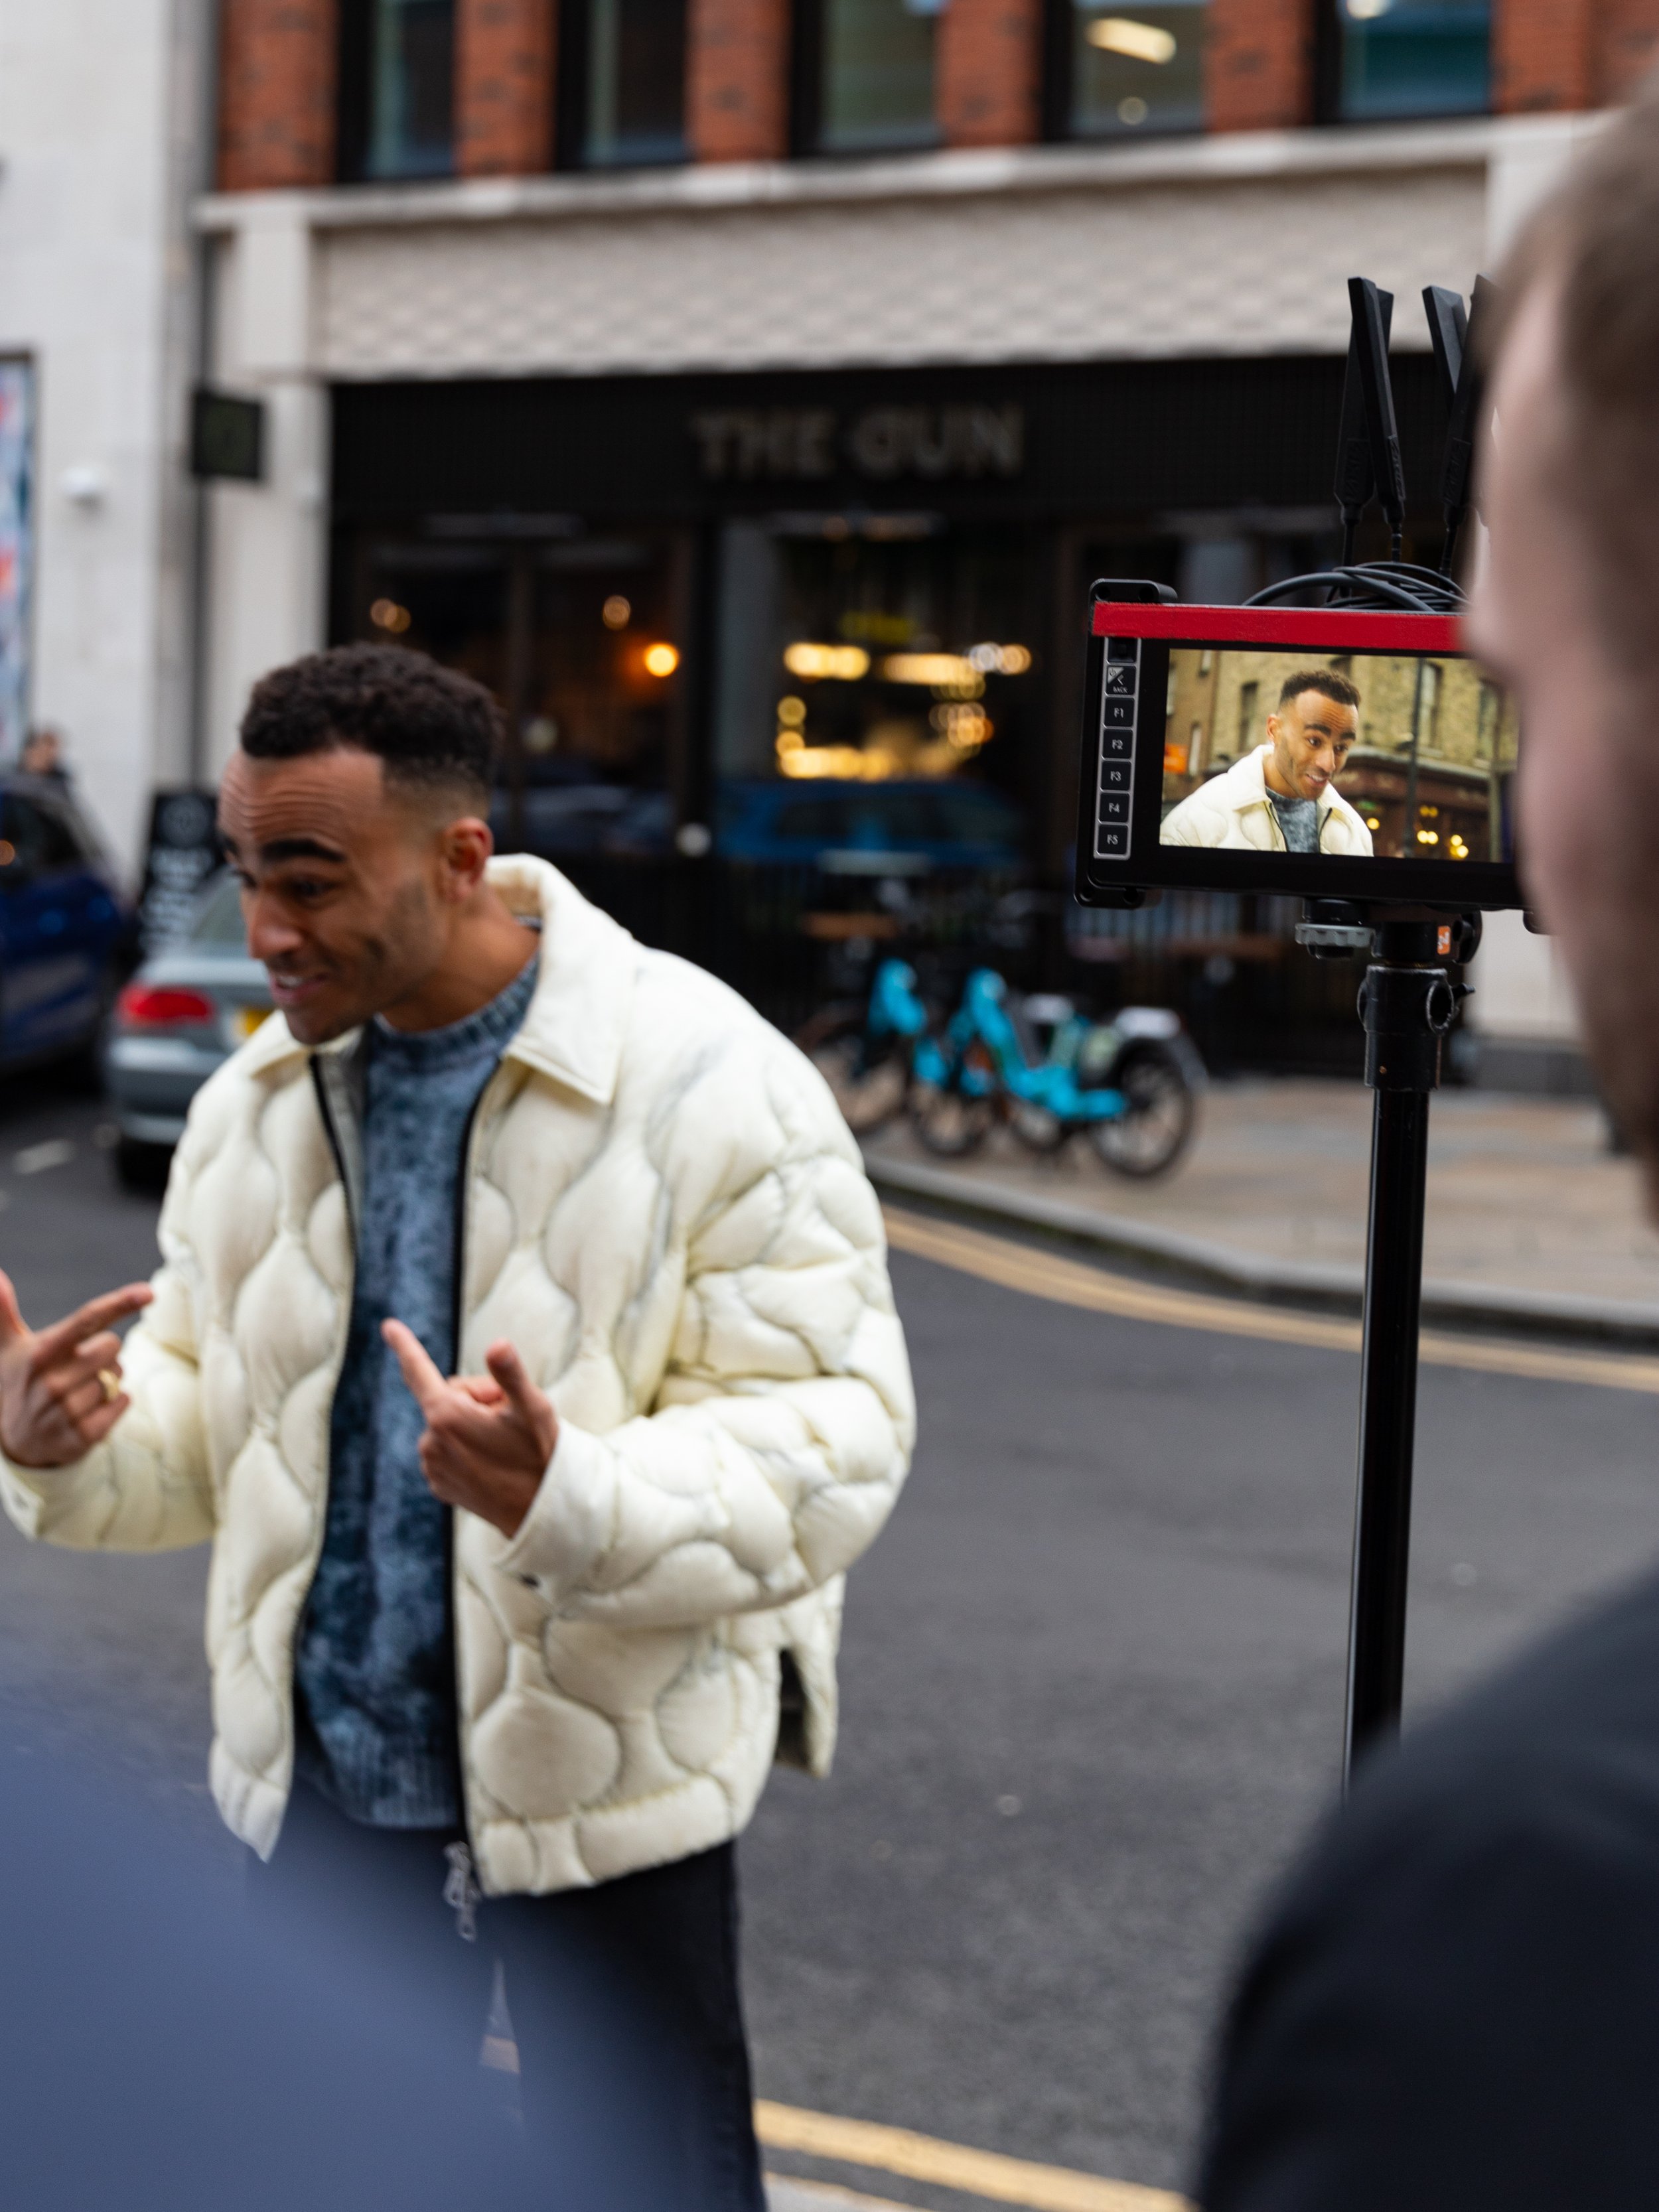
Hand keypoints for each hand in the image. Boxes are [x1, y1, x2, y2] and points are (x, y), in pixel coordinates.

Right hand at [0, 1269, 152, 1469]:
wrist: (19, 1440)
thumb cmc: (22, 1379)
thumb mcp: (9, 1346)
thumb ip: (2, 1310)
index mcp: (40, 1354)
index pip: (86, 1320)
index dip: (118, 1303)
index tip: (149, 1292)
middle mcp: (52, 1383)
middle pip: (112, 1346)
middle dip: (102, 1352)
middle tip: (77, 1367)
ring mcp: (67, 1412)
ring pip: (118, 1376)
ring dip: (108, 1379)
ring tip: (79, 1391)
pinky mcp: (83, 1436)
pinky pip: (123, 1402)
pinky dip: (115, 1402)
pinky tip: (90, 1409)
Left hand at [382, 1321, 557, 1539]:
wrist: (541, 1512)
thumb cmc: (539, 1454)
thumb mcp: (532, 1408)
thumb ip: (509, 1373)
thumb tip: (497, 1344)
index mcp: (446, 1416)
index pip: (419, 1371)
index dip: (405, 1346)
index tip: (388, 1326)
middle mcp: (430, 1442)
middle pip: (449, 1396)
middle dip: (478, 1398)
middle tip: (509, 1419)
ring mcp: (432, 1466)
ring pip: (449, 1425)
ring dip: (473, 1426)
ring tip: (503, 1446)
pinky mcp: (438, 1485)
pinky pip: (447, 1450)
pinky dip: (466, 1449)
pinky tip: (491, 1464)